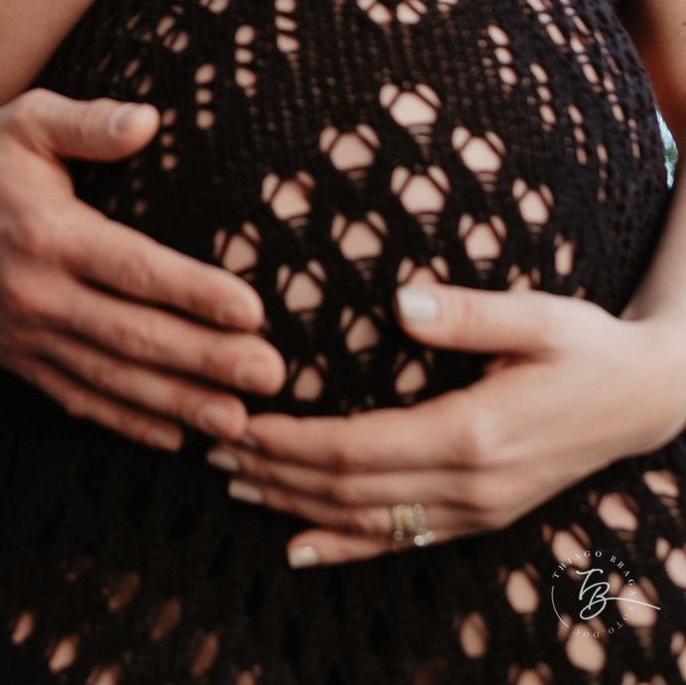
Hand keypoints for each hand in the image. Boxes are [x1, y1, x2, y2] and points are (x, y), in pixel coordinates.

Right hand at [0, 88, 286, 449]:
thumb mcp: (32, 120)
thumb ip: (90, 122)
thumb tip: (147, 121)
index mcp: (51, 233)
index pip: (134, 269)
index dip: (194, 292)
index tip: (252, 310)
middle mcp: (38, 292)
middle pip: (133, 335)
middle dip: (206, 359)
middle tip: (270, 375)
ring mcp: (27, 334)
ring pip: (112, 379)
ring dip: (177, 404)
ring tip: (237, 421)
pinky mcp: (19, 358)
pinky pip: (78, 399)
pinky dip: (127, 422)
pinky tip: (175, 437)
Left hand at [205, 281, 685, 564]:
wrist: (645, 399)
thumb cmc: (587, 345)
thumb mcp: (539, 315)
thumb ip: (471, 313)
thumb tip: (403, 301)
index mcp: (473, 433)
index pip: (357, 446)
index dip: (291, 441)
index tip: (237, 421)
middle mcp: (468, 485)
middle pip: (349, 489)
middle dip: (274, 471)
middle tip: (208, 449)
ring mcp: (474, 509)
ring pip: (365, 520)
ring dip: (293, 505)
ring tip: (231, 482)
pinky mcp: (479, 514)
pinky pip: (400, 541)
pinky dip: (344, 547)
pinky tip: (298, 548)